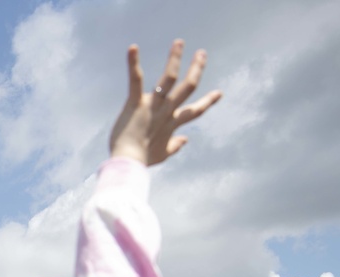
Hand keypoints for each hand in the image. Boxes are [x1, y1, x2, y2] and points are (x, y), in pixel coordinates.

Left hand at [109, 40, 221, 165]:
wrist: (129, 162)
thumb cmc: (142, 161)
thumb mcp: (162, 155)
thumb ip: (174, 146)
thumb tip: (185, 141)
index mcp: (173, 124)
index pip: (195, 111)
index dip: (208, 102)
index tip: (219, 93)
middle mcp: (167, 111)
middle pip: (188, 87)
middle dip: (196, 69)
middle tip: (202, 53)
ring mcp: (153, 106)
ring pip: (169, 77)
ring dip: (175, 58)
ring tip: (179, 43)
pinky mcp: (136, 103)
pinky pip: (136, 80)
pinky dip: (134, 64)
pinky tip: (133, 48)